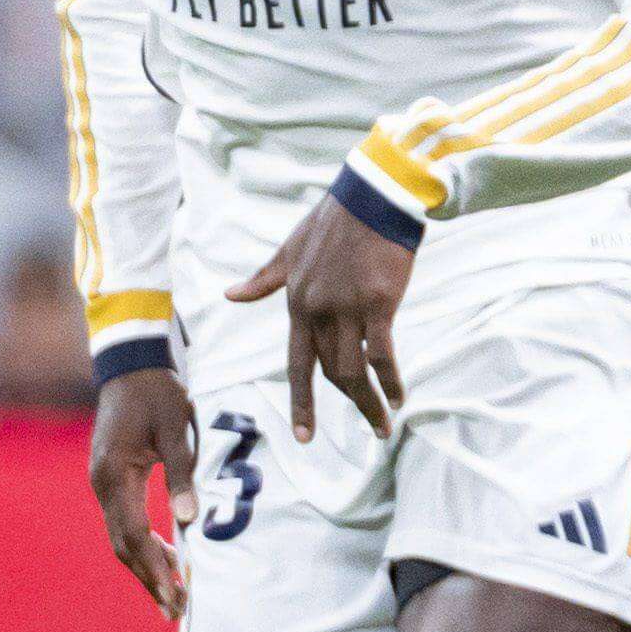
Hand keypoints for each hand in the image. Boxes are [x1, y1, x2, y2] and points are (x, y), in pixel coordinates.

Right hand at [86, 367, 194, 619]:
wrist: (131, 363)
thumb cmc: (157, 392)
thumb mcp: (176, 428)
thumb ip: (181, 474)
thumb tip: (189, 520)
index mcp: (114, 474)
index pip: (134, 535)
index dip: (155, 568)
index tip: (176, 595)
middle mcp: (102, 484)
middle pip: (123, 546)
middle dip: (149, 579)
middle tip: (175, 610)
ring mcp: (103, 483)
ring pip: (121, 538)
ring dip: (146, 567)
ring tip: (171, 595)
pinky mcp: (111, 479)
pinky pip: (124, 522)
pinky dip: (143, 545)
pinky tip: (163, 558)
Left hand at [229, 195, 414, 440]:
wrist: (373, 196)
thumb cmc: (335, 221)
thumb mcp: (291, 250)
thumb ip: (264, 279)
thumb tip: (230, 295)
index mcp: (297, 302)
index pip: (296, 362)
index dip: (302, 401)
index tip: (304, 435)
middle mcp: (317, 311)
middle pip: (330, 372)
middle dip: (349, 405)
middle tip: (372, 427)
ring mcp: (347, 309)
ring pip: (354, 372)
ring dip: (370, 403)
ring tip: (384, 424)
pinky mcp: (378, 303)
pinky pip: (382, 355)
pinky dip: (391, 381)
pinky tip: (400, 397)